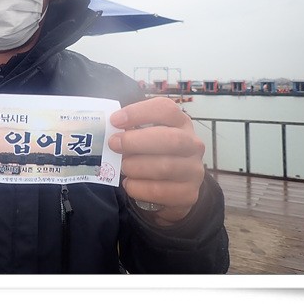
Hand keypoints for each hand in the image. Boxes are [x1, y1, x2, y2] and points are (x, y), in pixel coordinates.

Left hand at [108, 97, 204, 225]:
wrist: (174, 186)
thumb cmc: (153, 153)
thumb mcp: (145, 135)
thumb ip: (130, 129)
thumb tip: (109, 130)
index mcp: (181, 122)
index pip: (166, 109)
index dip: (139, 113)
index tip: (115, 120)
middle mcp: (193, 144)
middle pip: (170, 139)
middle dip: (136, 142)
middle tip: (114, 144)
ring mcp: (194, 170)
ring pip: (164, 167)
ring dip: (136, 166)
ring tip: (123, 167)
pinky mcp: (188, 194)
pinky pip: (160, 191)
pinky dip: (138, 187)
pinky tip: (129, 183)